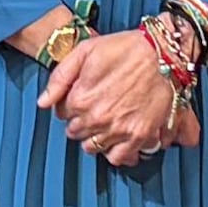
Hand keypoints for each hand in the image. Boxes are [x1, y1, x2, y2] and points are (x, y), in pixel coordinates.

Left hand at [38, 26, 189, 167]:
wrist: (164, 53)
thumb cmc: (126, 48)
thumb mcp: (85, 50)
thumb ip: (59, 77)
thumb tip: (43, 102)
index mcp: (80, 98)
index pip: (62, 113)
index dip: (70, 104)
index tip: (82, 97)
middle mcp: (97, 118)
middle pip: (76, 132)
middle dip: (81, 122)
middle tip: (95, 109)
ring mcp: (118, 129)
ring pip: (93, 147)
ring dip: (96, 138)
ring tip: (106, 124)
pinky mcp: (139, 136)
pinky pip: (120, 158)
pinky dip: (117, 153)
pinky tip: (119, 141)